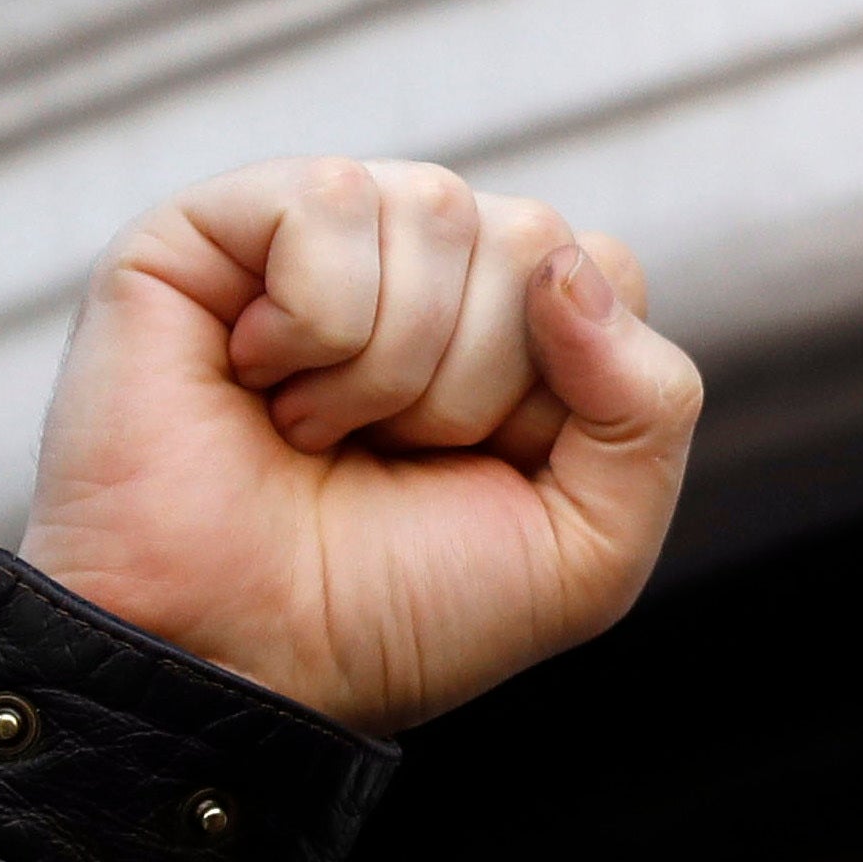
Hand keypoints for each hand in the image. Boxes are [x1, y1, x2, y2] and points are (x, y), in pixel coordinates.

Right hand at [17, 159, 703, 731]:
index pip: (603, 269)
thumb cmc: (401, 611)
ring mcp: (318, 237)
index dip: (561, 392)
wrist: (240, 662)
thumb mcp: (591, 541)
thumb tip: (569, 268)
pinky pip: (329, 199)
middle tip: (385, 458)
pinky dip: (312, 322)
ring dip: (389, 365)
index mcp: (513, 324)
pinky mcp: (211, 227)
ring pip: (436, 208)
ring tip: (315, 432)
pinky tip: (255, 378)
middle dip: (474, 385)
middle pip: (532, 238)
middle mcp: (422, 262)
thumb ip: (651, 404)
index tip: (479, 470)